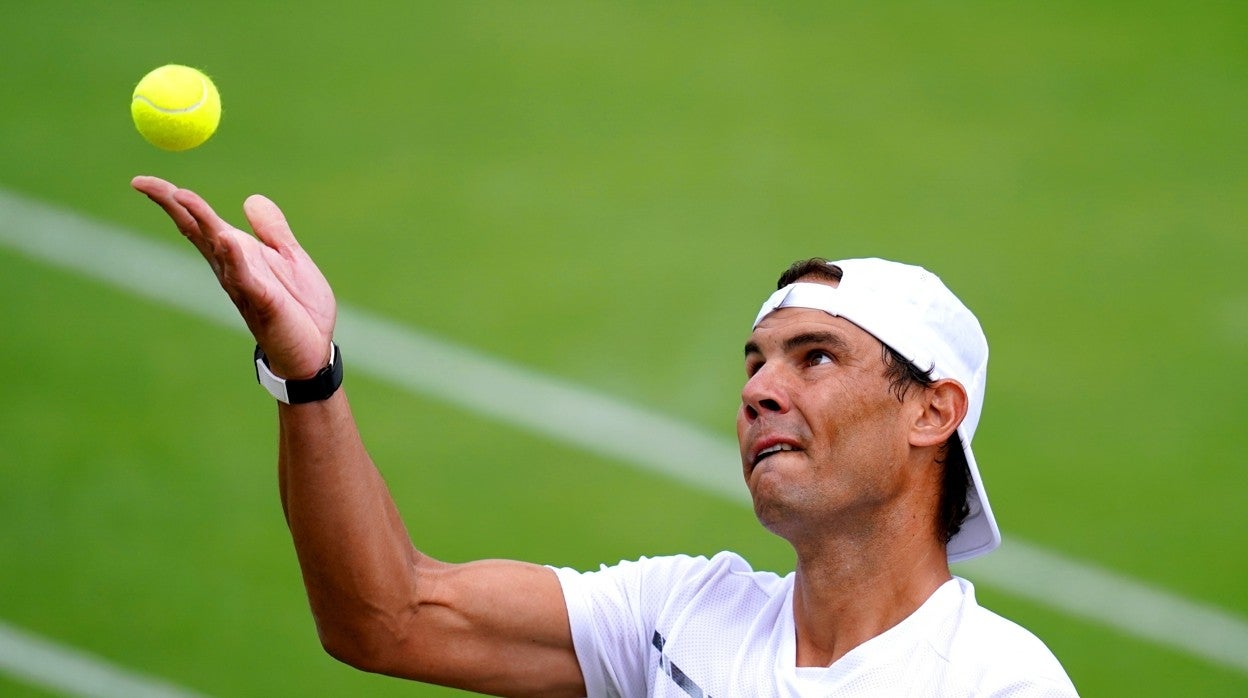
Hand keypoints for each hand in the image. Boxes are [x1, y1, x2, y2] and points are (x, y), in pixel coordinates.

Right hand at [132, 176, 336, 378]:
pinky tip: (227, 238)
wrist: (312, 349)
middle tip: (143, 183)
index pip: (200, 222)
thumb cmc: (298, 306)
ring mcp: (243, 284)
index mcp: (237, 254)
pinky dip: (235, 257)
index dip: (173, 200)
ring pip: (216, 247)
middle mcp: (230, 268)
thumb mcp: (290, 258)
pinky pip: (245, 276)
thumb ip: (272, 230)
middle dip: (172, 205)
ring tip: (182, 196)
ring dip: (200, 220)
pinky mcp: (262, 300)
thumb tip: (252, 199)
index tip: (141, 181)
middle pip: (197, 230)